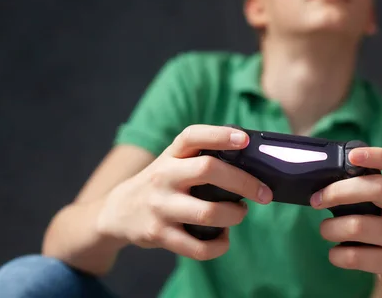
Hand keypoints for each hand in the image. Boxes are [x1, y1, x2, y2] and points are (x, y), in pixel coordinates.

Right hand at [97, 125, 272, 260]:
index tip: (245, 140)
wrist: (118, 212)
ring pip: (208, 212)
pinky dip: (220, 245)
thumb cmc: (161, 183)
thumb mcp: (173, 163)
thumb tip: (250, 162)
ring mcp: (160, 206)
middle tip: (264, 192)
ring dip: (234, 215)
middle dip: (244, 182)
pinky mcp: (159, 234)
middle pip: (208, 170)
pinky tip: (224, 238)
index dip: (220, 135)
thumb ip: (201, 158)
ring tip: (240, 213)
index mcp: (171, 155)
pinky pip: (198, 246)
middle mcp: (164, 176)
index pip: (193, 135)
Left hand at [310, 147, 381, 297]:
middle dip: (338, 192)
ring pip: (358, 226)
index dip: (378, 155)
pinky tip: (337, 252)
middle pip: (377, 189)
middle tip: (317, 200)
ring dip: (330, 228)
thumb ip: (364, 188)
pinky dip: (336, 254)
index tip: (352, 155)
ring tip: (326, 229)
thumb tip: (321, 182)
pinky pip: (355, 257)